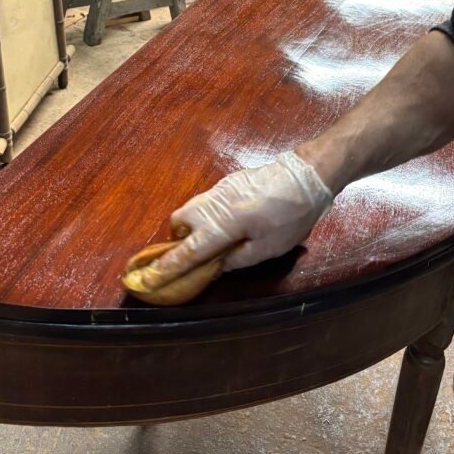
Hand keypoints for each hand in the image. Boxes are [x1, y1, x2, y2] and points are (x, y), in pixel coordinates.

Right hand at [141, 151, 333, 289]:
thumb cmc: (291, 215)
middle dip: (176, 241)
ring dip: (191, 227)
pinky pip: (206, 202)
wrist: (308, 174)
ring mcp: (220, 189)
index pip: (186, 251)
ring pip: (191, 209)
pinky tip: (227, 226)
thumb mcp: (268, 248)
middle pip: (178, 222)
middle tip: (192, 257)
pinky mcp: (230, 182)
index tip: (145, 279)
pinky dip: (205, 216)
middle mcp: (213, 204)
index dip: (166, 268)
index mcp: (222, 225)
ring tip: (211, 243)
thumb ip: (237, 259)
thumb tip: (215, 266)